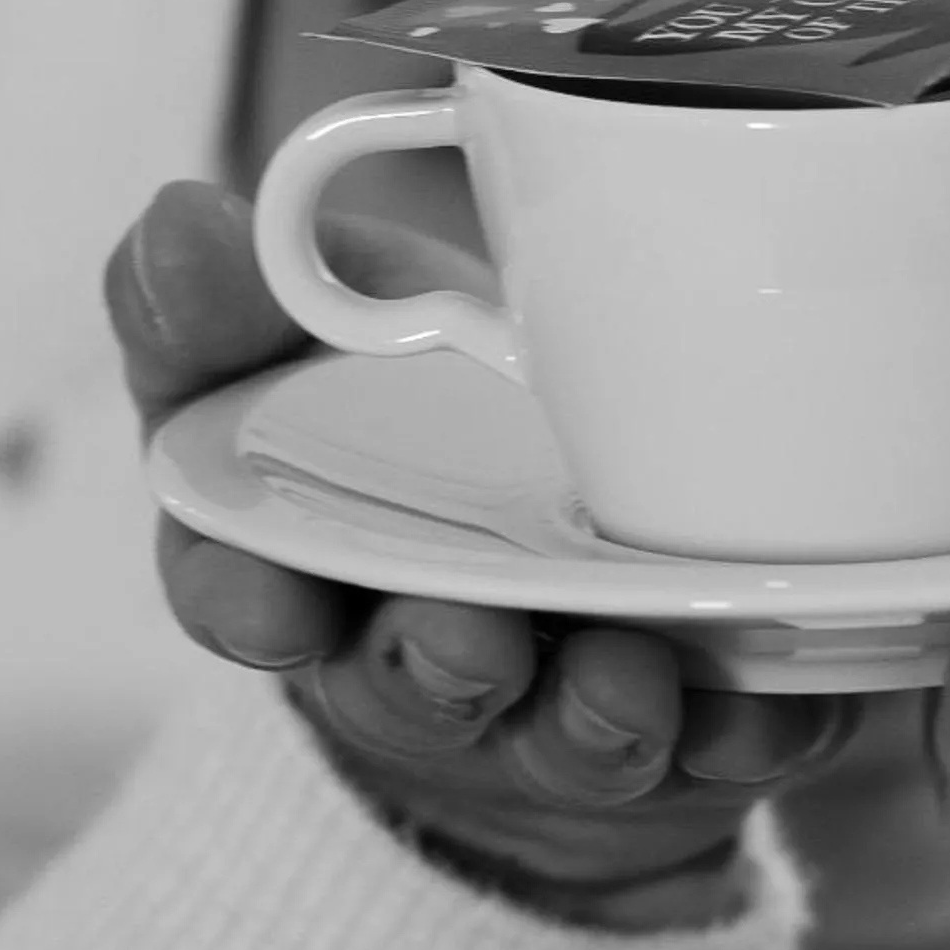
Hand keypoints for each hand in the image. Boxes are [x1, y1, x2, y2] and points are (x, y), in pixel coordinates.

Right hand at [106, 182, 856, 926]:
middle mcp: (432, 647)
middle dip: (438, 667)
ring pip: (574, 730)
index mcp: (312, 558)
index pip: (247, 592)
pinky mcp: (705, 708)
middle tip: (464, 633)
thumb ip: (222, 294)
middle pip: (418, 681)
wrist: (543, 531)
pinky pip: (736, 729)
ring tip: (624, 673)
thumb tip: (175, 219)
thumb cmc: (402, 417)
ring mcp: (567, 687)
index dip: (251, 600)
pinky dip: (752, 721)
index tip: (271, 600)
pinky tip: (775, 703)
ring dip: (594, 715)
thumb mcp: (292, 340)